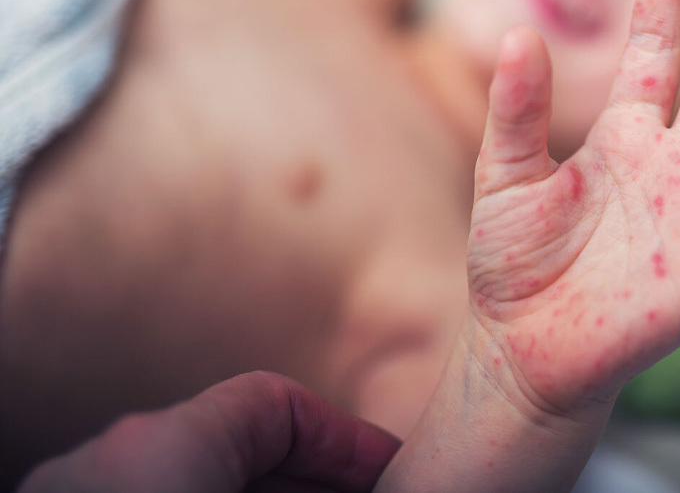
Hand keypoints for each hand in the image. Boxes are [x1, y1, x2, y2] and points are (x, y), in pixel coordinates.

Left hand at [17, 372, 398, 492]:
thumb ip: (318, 477)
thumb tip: (387, 480)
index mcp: (159, 447)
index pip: (276, 404)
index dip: (347, 438)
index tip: (393, 468)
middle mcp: (109, 461)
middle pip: (239, 441)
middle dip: (313, 473)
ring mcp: (78, 492)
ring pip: (197, 473)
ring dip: (267, 490)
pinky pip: (160, 492)